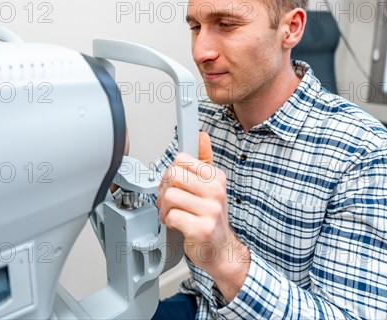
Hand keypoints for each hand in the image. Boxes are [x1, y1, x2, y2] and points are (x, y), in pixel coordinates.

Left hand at [157, 132, 249, 301]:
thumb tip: (202, 136)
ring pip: (169, 196)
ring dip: (165, 208)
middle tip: (169, 200)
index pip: (182, 159)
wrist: (221, 250)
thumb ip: (204, 160)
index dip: (171, 172)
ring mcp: (210, 211)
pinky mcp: (201, 228)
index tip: (175, 183)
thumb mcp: (211, 186)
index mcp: (217, 178)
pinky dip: (168, 221)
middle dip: (165, 189)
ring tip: (173, 213)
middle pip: (173, 175)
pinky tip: (176, 224)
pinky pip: (172, 216)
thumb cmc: (211, 218)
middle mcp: (216, 192)